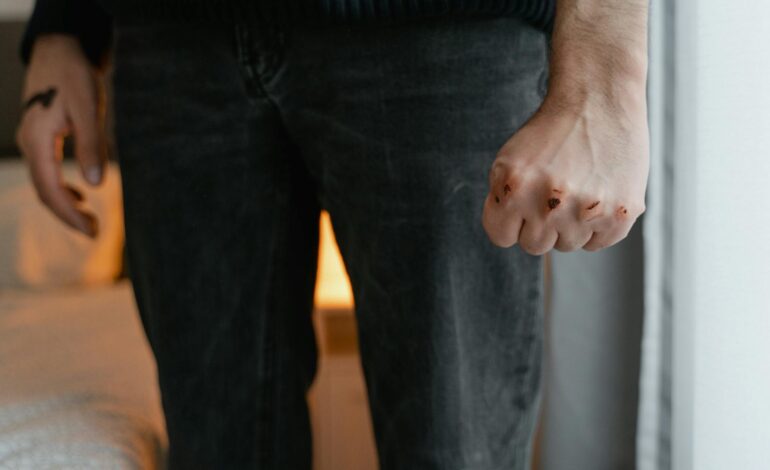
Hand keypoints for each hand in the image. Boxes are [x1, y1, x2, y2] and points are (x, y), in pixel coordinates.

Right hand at [15, 34, 107, 237]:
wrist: (59, 49)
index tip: (91, 231)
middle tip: (94, 232)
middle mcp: (29, 143)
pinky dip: (61, 187)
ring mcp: (31, 140)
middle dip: (67, 214)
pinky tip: (79, 194)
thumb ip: (92, 146)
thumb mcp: (88, 109)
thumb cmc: (75, 76)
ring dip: (64, 203)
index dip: (69, 215)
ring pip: (43, 182)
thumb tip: (96, 184)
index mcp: (37, 141)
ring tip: (88, 219)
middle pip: (44, 191)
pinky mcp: (39, 136)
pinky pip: (45, 170)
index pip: (50, 190)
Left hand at [482, 86, 648, 253]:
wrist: (599, 99)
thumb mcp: (507, 160)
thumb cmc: (549, 133)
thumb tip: (511, 235)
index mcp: (515, 189)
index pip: (502, 237)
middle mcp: (549, 205)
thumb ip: (500, 200)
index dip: (511, 219)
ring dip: (569, 223)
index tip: (523, 201)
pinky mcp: (620, 215)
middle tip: (553, 190)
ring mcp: (587, 212)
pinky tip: (599, 193)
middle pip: (535, 245)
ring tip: (578, 186)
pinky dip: (597, 225)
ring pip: (568, 245)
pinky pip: (598, 243)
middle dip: (539, 222)